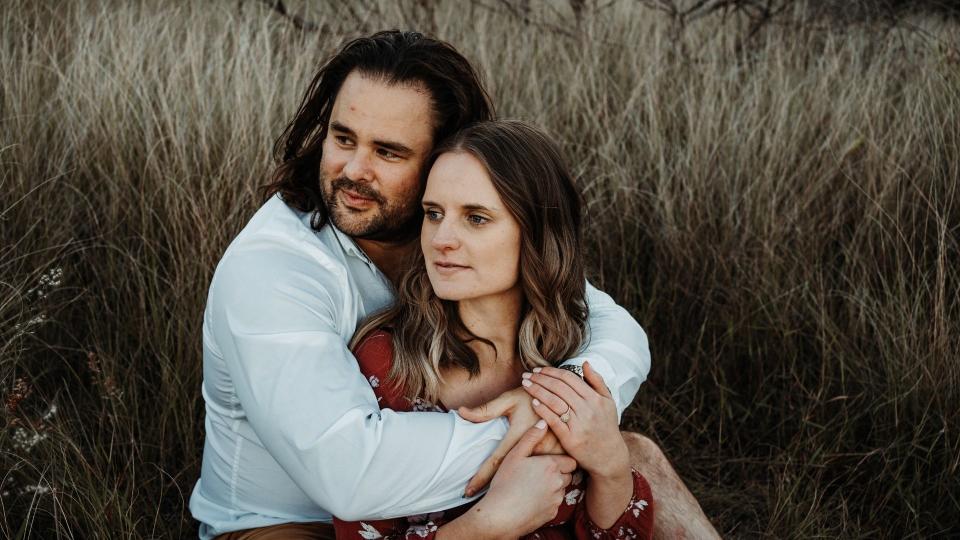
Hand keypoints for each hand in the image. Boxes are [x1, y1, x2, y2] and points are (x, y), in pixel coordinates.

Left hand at [458, 387, 564, 495]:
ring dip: (523, 488)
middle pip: (515, 472)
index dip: (481, 477)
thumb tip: (460, 412)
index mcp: (518, 435)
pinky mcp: (566, 453)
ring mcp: (553, 452)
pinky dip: (542, 480)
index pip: (496, 461)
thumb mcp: (508, 399)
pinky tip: (535, 492)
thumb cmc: (531, 395)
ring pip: (535, 475)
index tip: (468, 492)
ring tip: (507, 504)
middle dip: (500, 487)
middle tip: (484, 504)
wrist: (563, 392)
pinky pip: (552, 472)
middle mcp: (536, 446)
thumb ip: (486, 410)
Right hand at [470, 421, 577, 537]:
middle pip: (568, 475)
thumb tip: (544, 422)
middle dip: (558, 473)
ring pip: (561, 490)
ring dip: (553, 487)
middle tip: (539, 473)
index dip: (561, 460)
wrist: (500, 516)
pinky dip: (546, 501)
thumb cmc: (505, 483)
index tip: (549, 461)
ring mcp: (556, 500)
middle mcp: (559, 483)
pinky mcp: (552, 514)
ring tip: (533, 486)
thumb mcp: (515, 455)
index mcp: (552, 466)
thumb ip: (531, 437)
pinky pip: (554, 504)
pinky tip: (531, 499)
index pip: (570, 461)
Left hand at [521, 362, 629, 478]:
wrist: (609, 456)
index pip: (569, 379)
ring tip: (525, 385)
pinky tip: (533, 402)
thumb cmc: (606, 426)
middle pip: (559, 388)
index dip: (551, 372)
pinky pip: (554, 421)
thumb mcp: (608, 402)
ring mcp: (579, 425)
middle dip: (540, 379)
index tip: (538, 369)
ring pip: (554, 402)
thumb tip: (585, 363)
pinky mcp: (571, 439)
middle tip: (527, 375)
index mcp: (595, 398)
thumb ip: (597, 381)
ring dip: (537, 391)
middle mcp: (587, 410)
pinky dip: (543, 410)